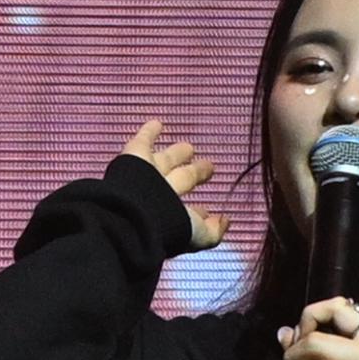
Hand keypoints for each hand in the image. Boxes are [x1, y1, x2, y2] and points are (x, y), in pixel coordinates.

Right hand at [122, 120, 225, 250]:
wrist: (133, 214)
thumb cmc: (165, 227)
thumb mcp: (196, 235)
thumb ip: (212, 232)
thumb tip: (225, 221)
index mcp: (172, 216)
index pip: (187, 212)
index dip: (197, 212)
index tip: (205, 211)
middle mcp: (160, 195)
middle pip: (181, 180)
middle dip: (193, 175)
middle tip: (207, 168)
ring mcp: (147, 173)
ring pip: (167, 160)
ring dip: (177, 154)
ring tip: (188, 148)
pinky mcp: (134, 155)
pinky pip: (143, 141)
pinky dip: (149, 132)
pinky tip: (156, 124)